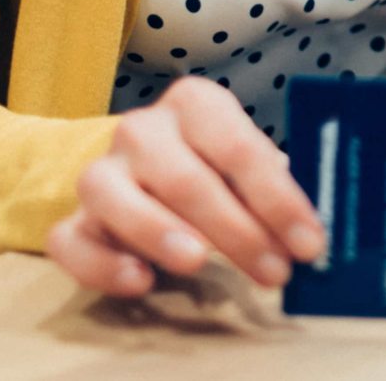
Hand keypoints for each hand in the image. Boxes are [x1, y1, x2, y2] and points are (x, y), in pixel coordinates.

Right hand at [45, 77, 325, 297]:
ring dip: (160, 232)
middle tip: (274, 271)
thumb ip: (275, 189)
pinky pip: (71, 241)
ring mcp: (101, 172)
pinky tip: (140, 281)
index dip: (277, 198)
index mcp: (195, 104)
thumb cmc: (214, 169)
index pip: (238, 146)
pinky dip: (103, 264)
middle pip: (185, 178)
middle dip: (235, 230)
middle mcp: (142, 130)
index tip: (309, 243)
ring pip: (118, 198)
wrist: (143, 171)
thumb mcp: (247, 165)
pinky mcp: (70, 219)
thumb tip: (315, 235)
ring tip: (197, 263)